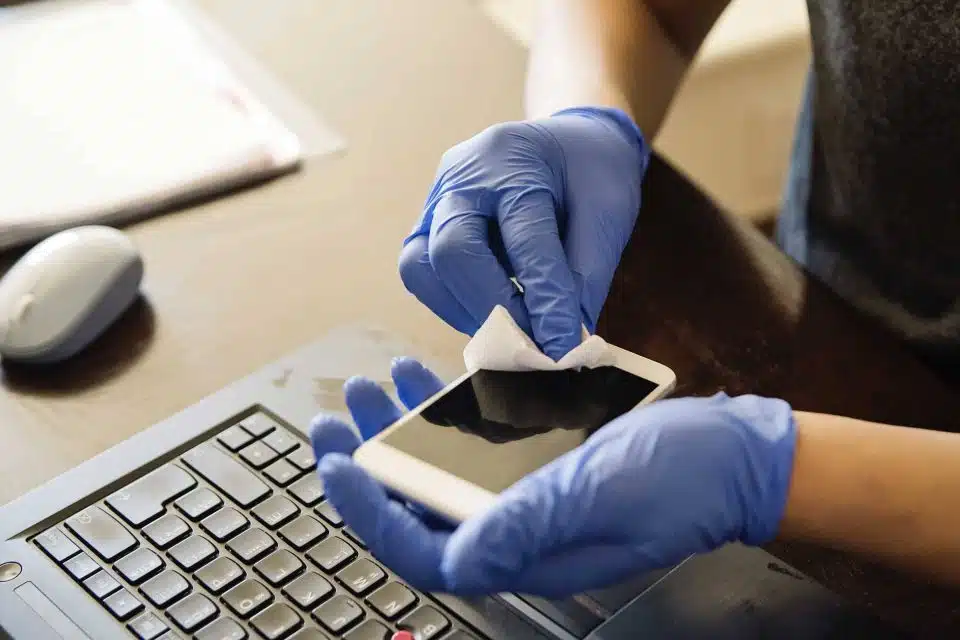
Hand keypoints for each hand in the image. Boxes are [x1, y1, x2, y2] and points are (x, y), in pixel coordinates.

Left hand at [310, 359, 797, 597]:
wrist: (735, 455)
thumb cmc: (679, 478)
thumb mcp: (601, 494)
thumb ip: (525, 524)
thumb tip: (451, 557)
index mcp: (525, 552)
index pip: (424, 548)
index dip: (372, 511)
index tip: (339, 463)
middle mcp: (516, 530)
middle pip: (421, 505)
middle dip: (370, 459)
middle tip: (334, 416)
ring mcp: (526, 495)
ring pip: (444, 469)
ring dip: (403, 427)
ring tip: (374, 382)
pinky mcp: (540, 463)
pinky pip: (478, 441)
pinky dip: (449, 408)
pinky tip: (433, 375)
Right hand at [399, 107, 648, 359]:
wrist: (568, 139)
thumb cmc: (591, 169)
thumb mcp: (608, 210)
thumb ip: (586, 273)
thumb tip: (564, 340)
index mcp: (513, 158)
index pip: (523, 239)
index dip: (544, 299)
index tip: (562, 347)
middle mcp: (462, 175)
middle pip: (452, 250)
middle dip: (492, 307)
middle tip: (531, 345)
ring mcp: (435, 198)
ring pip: (421, 267)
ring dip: (465, 311)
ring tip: (512, 332)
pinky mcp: (426, 225)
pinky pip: (423, 273)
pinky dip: (454, 303)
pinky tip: (492, 314)